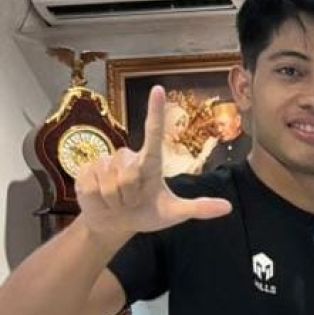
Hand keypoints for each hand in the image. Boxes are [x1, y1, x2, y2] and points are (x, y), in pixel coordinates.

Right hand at [76, 85, 231, 236]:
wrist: (115, 225)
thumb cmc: (147, 214)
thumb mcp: (174, 214)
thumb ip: (198, 208)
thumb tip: (228, 208)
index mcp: (151, 162)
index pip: (154, 133)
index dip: (155, 111)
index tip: (158, 89)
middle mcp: (128, 157)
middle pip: (128, 175)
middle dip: (130, 195)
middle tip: (132, 201)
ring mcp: (104, 162)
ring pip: (110, 183)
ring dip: (115, 200)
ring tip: (118, 201)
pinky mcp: (85, 171)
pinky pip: (92, 187)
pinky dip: (98, 200)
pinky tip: (101, 200)